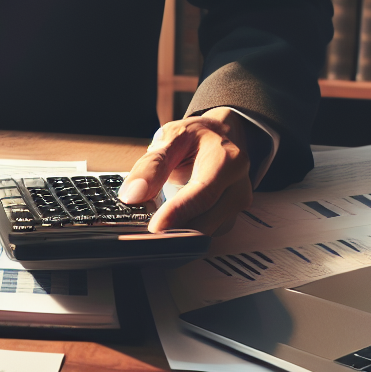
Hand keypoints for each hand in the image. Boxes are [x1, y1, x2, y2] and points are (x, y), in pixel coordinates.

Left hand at [118, 108, 253, 235]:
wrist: (220, 138)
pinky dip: (184, 231)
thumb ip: (151, 166)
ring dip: (177, 232)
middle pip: (205, 221)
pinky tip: (170, 223)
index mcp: (227, 161)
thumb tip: (132, 195)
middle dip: (173, 230)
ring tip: (155, 222)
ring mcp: (236, 206)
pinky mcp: (229, 219)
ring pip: (204, 233)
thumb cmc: (196, 138)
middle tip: (143, 231)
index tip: (154, 228)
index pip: (202, 194)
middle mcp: (238, 187)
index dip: (177, 213)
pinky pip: (204, 234)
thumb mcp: (170, 138)